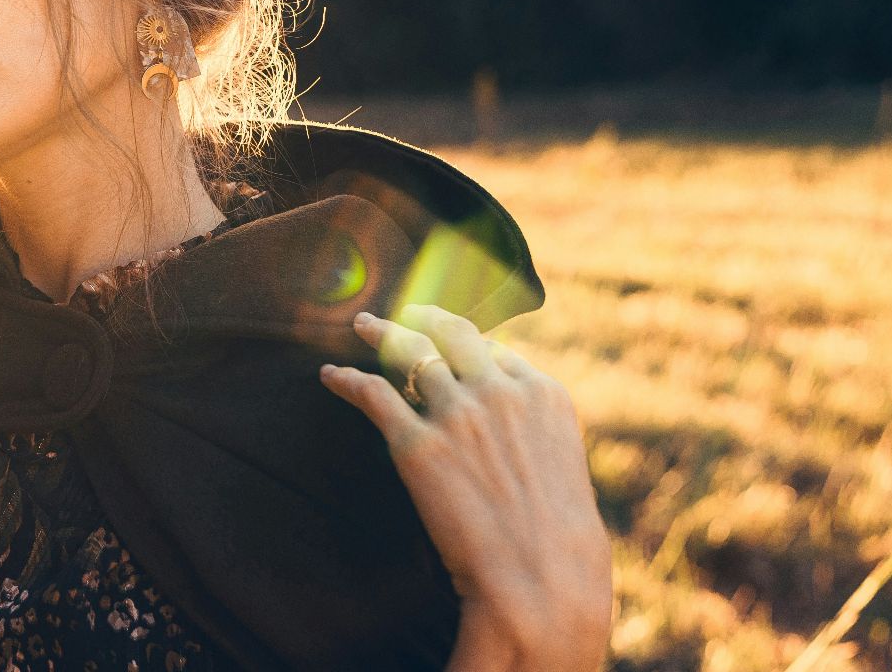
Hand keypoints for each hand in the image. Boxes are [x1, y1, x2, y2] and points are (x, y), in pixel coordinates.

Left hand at [317, 304, 612, 667]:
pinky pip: (371, 393)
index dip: (470, 345)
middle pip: (453, 335)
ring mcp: (455, 413)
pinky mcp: (415, 443)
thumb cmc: (557, 542)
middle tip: (407, 311)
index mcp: (543, 394)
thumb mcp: (562, 468)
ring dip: (381, 333)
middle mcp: (498, 391)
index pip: (496, 351)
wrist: (541, 579)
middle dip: (427, 316)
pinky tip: (330, 375)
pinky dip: (346, 379)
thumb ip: (534, 435)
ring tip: (363, 324)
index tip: (451, 342)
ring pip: (409, 351)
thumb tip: (511, 434)